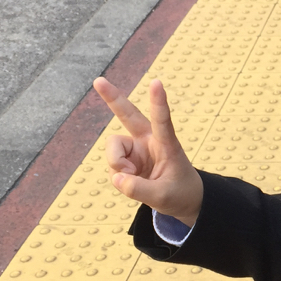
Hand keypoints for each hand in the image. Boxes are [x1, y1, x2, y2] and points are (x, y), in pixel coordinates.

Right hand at [93, 77, 203, 226]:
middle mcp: (149, 140)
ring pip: (113, 149)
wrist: (183, 200)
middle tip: (98, 80)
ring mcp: (135, 148)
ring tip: (132, 177)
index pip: (162, 121)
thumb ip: (139, 189)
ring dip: (116, 164)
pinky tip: (131, 180)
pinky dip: (118, 176)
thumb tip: (117, 178)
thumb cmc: (180, 193)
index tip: (157, 82)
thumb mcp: (164, 197)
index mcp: (167, 144)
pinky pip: (112, 166)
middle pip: (128, 115)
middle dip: (112, 98)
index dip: (158, 102)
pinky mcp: (126, 158)